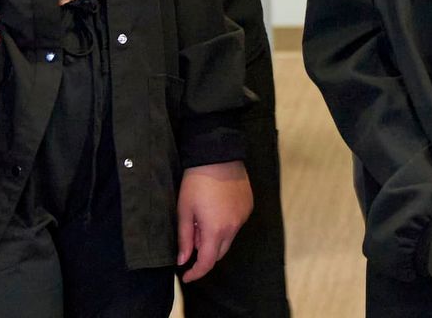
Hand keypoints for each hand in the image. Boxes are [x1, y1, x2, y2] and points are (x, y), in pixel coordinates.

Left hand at [176, 160, 251, 282]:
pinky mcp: (248, 206)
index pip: (207, 262)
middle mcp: (233, 227)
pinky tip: (216, 209)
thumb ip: (185, 238)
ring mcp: (243, 217)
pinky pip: (236, 224)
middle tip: (191, 238)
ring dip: (215, 237)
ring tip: (203, 218)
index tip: (185, 275)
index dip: (195, 273)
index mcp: (215, 230)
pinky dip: (225, 225)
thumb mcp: (184, 210)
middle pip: (219, 252)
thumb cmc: (196, 182)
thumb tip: (183, 260)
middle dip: (205, 253)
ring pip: (228, 238)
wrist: (218, 155)